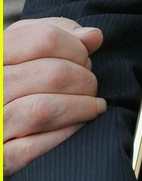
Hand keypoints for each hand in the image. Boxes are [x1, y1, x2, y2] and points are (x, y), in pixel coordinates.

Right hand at [3, 18, 106, 176]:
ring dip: (81, 106)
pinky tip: (78, 124)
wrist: (0, 124)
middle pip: (53, 74)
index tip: (85, 55)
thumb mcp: (26, 47)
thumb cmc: (15, 79)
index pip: (44, 39)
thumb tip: (93, 37)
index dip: (76, 47)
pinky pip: (35, 147)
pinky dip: (66, 134)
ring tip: (92, 104)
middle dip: (84, 78)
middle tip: (90, 84)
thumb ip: (59, 33)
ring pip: (44, 110)